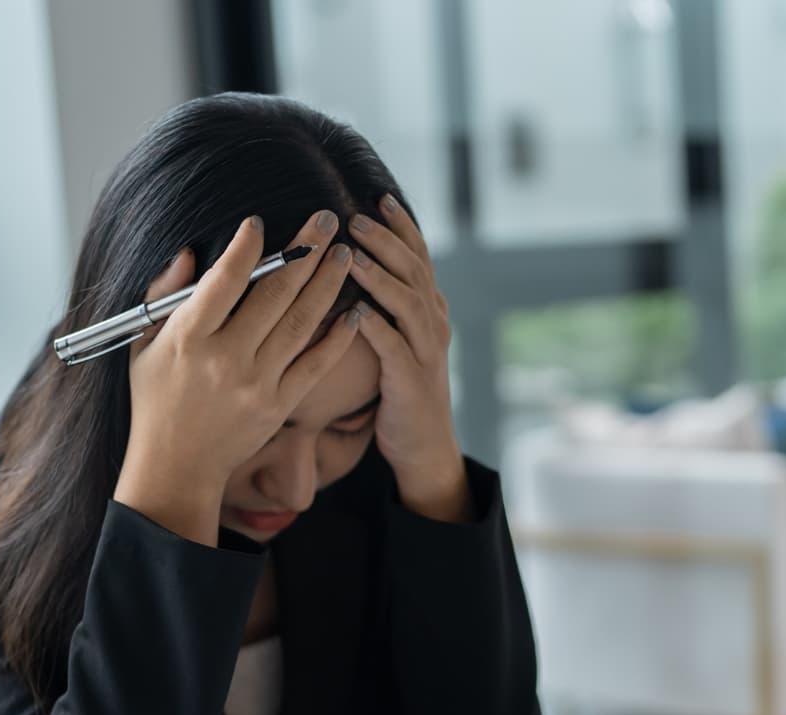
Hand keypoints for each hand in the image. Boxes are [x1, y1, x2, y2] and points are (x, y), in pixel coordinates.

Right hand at [114, 211, 357, 544]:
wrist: (176, 466)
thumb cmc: (156, 399)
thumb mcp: (143, 345)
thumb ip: (165, 296)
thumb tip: (190, 253)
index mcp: (188, 339)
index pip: (223, 282)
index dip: (245, 250)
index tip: (260, 223)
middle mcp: (225, 359)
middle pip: (273, 295)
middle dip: (303, 251)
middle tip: (326, 218)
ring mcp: (256, 384)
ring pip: (300, 323)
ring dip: (327, 284)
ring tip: (343, 253)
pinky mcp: (279, 405)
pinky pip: (315, 365)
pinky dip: (337, 338)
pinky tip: (355, 311)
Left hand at [347, 195, 471, 522]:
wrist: (423, 446)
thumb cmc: (400, 391)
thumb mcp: (399, 340)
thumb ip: (388, 306)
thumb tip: (357, 268)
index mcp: (430, 311)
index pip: (419, 257)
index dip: (402, 227)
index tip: (379, 197)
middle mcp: (433, 324)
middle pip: (413, 270)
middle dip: (385, 241)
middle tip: (355, 218)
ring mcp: (426, 351)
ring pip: (407, 302)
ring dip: (380, 275)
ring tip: (351, 254)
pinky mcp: (412, 379)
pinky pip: (395, 346)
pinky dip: (376, 326)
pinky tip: (355, 311)